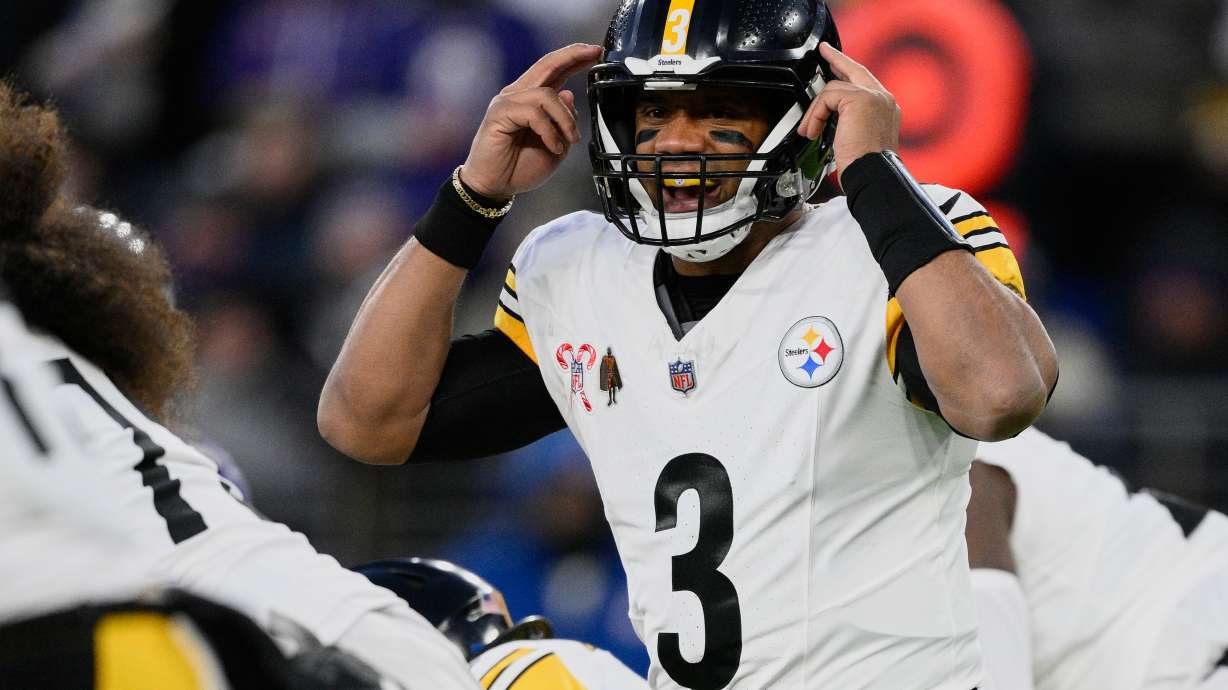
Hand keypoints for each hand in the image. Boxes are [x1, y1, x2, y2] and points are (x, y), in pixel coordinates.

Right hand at [459, 43, 603, 198]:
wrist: (496, 186)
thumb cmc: (521, 168)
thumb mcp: (557, 146)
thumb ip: (564, 122)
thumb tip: (569, 94)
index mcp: (532, 100)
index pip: (554, 71)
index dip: (574, 58)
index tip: (595, 52)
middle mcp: (518, 95)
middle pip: (547, 64)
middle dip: (572, 55)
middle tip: (594, 52)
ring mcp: (507, 102)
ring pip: (547, 94)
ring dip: (565, 119)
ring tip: (570, 140)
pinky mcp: (499, 113)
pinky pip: (533, 113)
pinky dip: (549, 131)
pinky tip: (553, 146)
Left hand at [797, 42, 901, 184]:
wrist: (873, 175)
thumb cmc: (866, 167)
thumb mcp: (858, 139)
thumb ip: (849, 121)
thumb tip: (831, 116)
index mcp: (885, 108)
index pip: (865, 82)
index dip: (849, 70)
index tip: (837, 63)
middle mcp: (883, 98)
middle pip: (855, 70)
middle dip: (836, 58)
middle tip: (823, 51)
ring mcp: (874, 96)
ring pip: (833, 88)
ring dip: (815, 111)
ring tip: (809, 131)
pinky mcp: (859, 99)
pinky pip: (827, 98)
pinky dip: (815, 115)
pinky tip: (813, 132)